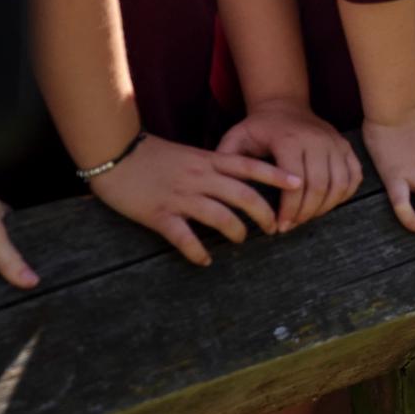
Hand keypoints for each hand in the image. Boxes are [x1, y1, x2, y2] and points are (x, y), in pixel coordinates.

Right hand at [87, 134, 293, 266]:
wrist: (115, 152)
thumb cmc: (153, 155)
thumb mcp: (190, 154)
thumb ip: (214, 166)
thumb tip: (239, 181)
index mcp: (208, 161)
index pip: (250, 166)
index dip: (276, 175)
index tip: (299, 183)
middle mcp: (200, 177)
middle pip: (243, 196)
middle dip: (264, 214)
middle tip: (274, 227)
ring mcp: (180, 196)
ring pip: (220, 216)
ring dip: (236, 232)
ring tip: (240, 240)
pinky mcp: (159, 214)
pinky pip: (184, 237)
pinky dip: (197, 251)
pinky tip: (204, 261)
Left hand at [217, 99, 362, 232]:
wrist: (283, 106)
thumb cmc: (258, 128)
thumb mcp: (236, 138)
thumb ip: (227, 161)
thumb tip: (223, 189)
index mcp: (290, 140)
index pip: (297, 182)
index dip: (290, 208)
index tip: (279, 225)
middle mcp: (318, 139)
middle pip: (320, 186)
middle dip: (306, 213)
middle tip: (291, 226)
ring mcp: (335, 142)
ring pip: (340, 184)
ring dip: (325, 207)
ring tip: (306, 217)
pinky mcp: (346, 146)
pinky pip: (354, 177)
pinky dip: (343, 195)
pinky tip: (326, 204)